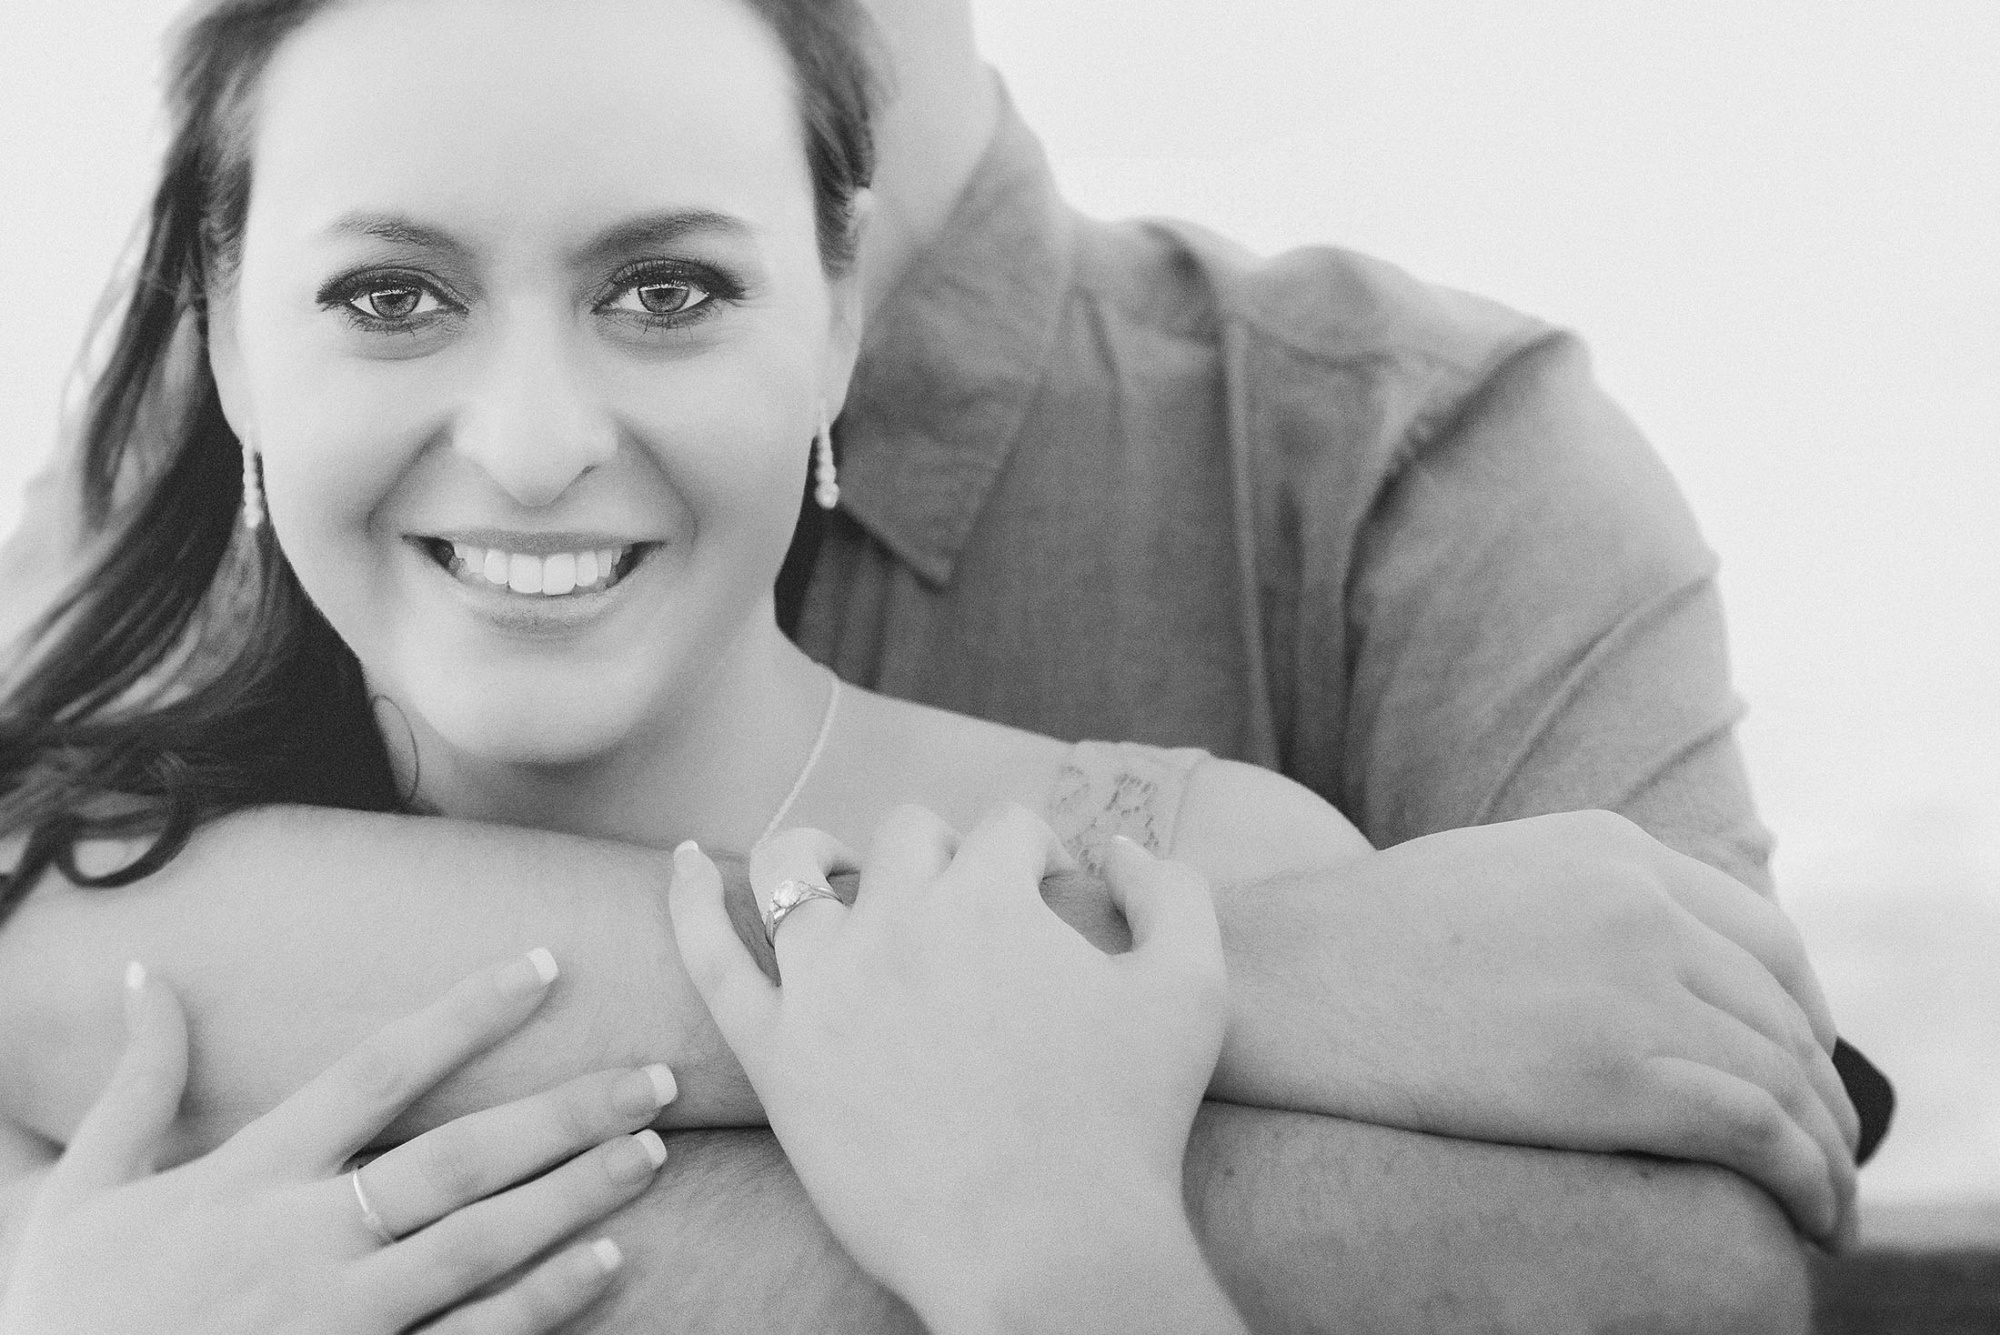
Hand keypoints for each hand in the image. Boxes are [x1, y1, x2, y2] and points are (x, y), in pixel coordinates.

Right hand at [0, 951, 676, 1334]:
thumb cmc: (67, 1312)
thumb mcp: (81, 1192)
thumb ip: (136, 1085)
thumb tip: (148, 975)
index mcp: (246, 1177)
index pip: (380, 1069)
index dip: (468, 1013)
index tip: (547, 964)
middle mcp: (301, 1241)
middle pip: (458, 1159)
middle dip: (563, 1113)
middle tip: (654, 1077)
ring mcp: (335, 1320)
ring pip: (478, 1246)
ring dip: (574, 1197)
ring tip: (651, 1153)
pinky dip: (540, 1304)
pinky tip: (606, 1266)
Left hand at [671, 806, 1245, 1334]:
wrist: (1046, 1248)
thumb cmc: (1127, 1125)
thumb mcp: (1192, 989)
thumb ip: (1174, 892)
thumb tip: (1122, 846)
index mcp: (990, 894)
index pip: (1007, 829)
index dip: (1037, 859)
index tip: (1051, 901)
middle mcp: (899, 917)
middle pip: (908, 838)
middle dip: (944, 859)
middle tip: (967, 917)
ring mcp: (825, 982)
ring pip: (794, 869)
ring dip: (822, 854)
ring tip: (841, 872)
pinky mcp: (775, 1053)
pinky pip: (709, 954)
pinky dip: (688, 896)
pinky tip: (682, 861)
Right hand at [1215, 810, 1859, 1245]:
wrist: (1277, 973)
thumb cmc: (1360, 942)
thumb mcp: (1491, 875)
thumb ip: (1579, 898)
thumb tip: (1639, 964)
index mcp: (1611, 847)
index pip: (1766, 936)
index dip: (1807, 1014)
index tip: (1804, 1069)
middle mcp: (1639, 903)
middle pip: (1786, 1010)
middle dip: (1823, 1090)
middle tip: (1826, 1150)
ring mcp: (1628, 981)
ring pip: (1786, 1076)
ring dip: (1828, 1151)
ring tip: (1826, 1204)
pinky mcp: (1611, 1071)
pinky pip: (1756, 1129)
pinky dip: (1805, 1180)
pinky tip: (1806, 1214)